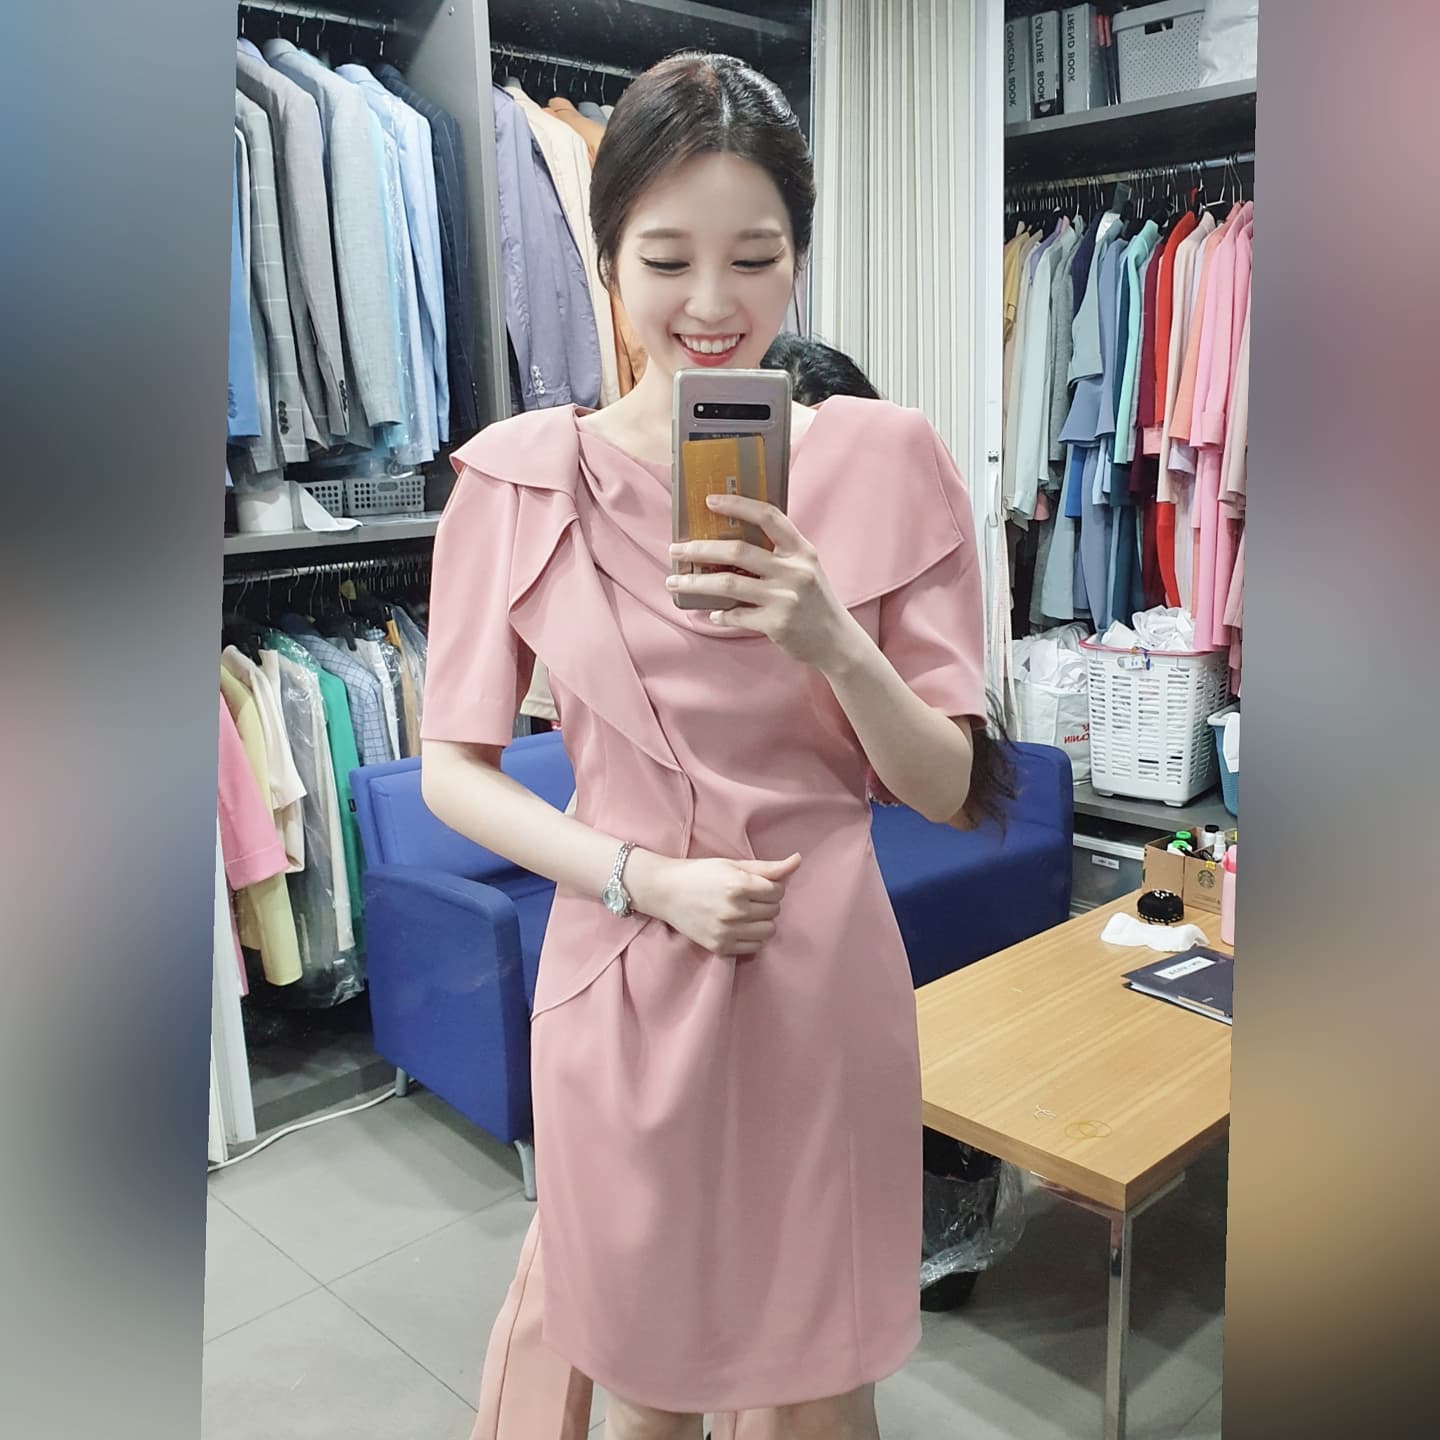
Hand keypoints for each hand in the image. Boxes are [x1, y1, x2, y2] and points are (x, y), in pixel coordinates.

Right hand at [629, 851, 801, 956]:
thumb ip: (768, 867)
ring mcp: (726, 931)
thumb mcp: (733, 864)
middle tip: (749, 897)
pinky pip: (754, 947)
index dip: (771, 886)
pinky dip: (752, 937)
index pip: (778, 891)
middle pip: (774, 910)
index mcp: (737, 885)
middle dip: (767, 902)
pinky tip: (740, 926)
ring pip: (768, 931)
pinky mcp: (719, 946)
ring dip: (763, 921)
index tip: (757, 884)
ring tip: (746, 912)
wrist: (666, 891)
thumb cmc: (700, 873)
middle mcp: (733, 910)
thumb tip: (797, 860)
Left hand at [667, 495, 860, 671]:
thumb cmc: (814, 601)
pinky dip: (719, 615)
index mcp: (801, 550)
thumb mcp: (805, 568)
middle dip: (699, 548)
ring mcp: (785, 598)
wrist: (836, 641)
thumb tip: (728, 541)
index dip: (738, 505)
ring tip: (674, 582)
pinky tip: (711, 613)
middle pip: (737, 550)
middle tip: (675, 549)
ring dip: (695, 583)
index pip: (768, 516)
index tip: (710, 501)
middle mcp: (795, 570)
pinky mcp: (776, 624)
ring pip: (728, 583)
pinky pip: (736, 616)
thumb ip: (778, 553)